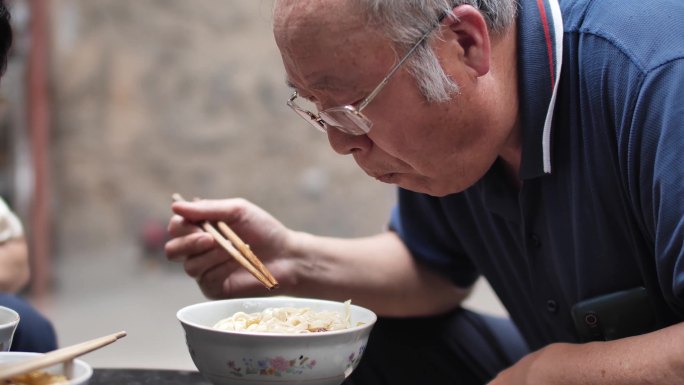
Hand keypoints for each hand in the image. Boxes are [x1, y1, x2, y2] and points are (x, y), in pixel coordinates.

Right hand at [165, 198, 292, 298]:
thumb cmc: (264, 230)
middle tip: (210, 239)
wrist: (286, 256)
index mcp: (203, 230)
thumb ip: (207, 209)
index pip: (176, 227)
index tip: (197, 223)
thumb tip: (175, 206)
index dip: (180, 225)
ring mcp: (206, 271)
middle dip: (188, 242)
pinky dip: (218, 269)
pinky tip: (235, 263)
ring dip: (209, 256)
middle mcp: (200, 251)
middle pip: (173, 250)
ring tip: (231, 251)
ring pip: (188, 265)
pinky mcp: (214, 288)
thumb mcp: (237, 211)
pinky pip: (203, 279)